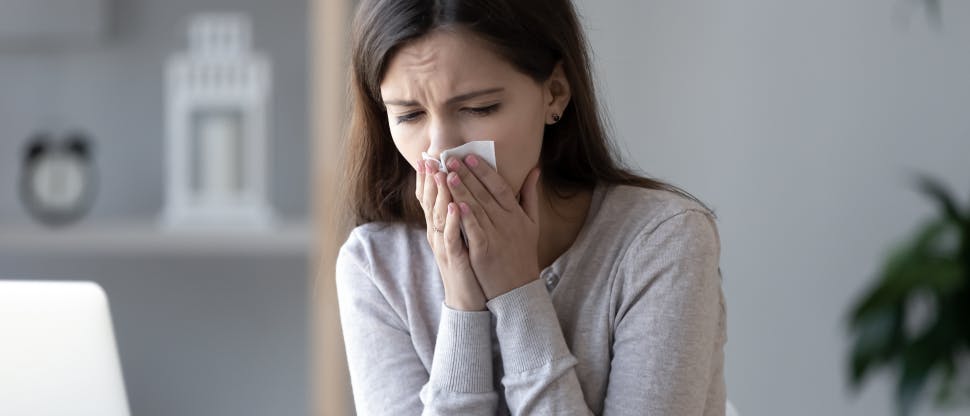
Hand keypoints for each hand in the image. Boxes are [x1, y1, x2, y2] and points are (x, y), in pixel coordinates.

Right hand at [416, 159, 486, 310]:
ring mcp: (444, 246)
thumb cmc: (469, 265)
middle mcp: (438, 234)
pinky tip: (456, 207)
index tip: (428, 156)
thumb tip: (463, 195)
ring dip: (439, 195)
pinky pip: (452, 238)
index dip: (428, 178)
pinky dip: (453, 222)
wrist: (469, 300)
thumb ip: (463, 215)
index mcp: (442, 227)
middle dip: (429, 180)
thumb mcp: (464, 237)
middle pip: (430, 203)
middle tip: (428, 157)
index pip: (431, 198)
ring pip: (438, 217)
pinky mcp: (454, 259)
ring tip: (441, 173)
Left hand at [444, 154, 541, 299]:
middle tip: (451, 159)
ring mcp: (495, 237)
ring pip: (476, 209)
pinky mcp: (483, 252)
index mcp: (516, 214)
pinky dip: (465, 217)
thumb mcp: (532, 223)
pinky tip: (455, 203)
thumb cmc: (523, 252)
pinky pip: (473, 231)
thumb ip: (530, 195)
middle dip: (467, 175)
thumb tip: (535, 169)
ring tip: (447, 175)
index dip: (484, 171)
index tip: (470, 156)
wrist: (518, 287)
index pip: (499, 187)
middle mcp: (507, 223)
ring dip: (461, 191)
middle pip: (485, 195)